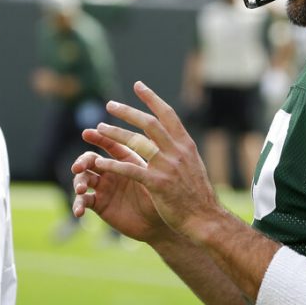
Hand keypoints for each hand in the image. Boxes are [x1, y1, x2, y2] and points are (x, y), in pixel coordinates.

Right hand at [71, 140, 166, 243]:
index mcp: (126, 160)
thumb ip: (146, 166)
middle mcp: (112, 171)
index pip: (110, 144)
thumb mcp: (154, 180)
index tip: (87, 133)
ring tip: (81, 190)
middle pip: (90, 160)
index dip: (98, 137)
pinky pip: (83, 201)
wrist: (157, 225)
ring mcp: (103, 188)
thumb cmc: (160, 199)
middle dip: (82, 161)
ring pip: (83, 178)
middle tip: (77, 167)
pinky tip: (78, 212)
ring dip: (78, 182)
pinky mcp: (99, 204)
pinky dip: (78, 204)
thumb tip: (148, 145)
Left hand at [87, 81, 221, 241]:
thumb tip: (174, 137)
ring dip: (115, 133)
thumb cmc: (198, 195)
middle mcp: (177, 151)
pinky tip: (99, 161)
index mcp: (186, 145)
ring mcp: (167, 167)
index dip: (152, 98)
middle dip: (127, 112)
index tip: (138, 85)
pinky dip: (113, 164)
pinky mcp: (156, 184)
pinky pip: (130, 170)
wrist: (206, 219)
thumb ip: (181, 151)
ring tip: (99, 128)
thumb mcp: (193, 166)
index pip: (167, 114)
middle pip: (148, 123)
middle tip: (110, 104)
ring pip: (136, 143)